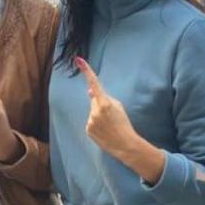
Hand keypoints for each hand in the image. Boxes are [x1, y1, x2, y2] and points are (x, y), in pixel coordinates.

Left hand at [75, 57, 164, 183]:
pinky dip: (96, 124)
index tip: (78, 60)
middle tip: (111, 115)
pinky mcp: (88, 130)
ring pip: (92, 112)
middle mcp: (95, 111)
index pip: (94, 83)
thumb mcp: (118, 106)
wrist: (125, 144)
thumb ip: (103, 97)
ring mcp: (90, 121)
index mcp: (104, 102)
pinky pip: (91, 122)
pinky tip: (104, 130)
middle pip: (94, 100)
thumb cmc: (123, 123)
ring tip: (109, 124)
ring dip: (98, 115)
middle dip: (100, 104)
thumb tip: (90, 91)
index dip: (86, 71)